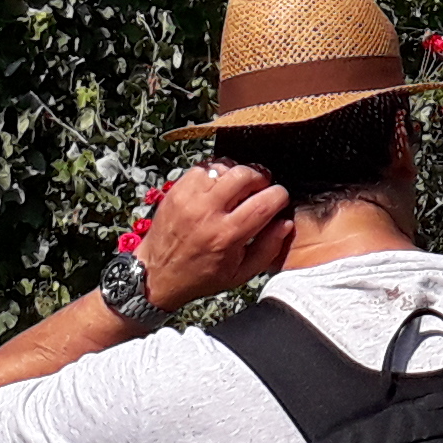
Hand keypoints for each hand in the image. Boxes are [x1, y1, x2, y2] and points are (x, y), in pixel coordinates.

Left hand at [135, 160, 293, 314]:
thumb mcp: (240, 274)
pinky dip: (215, 173)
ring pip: (225, 166)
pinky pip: (204, 167)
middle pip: (246, 175)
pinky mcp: (177, 190)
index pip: (266, 200)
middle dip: (261, 179)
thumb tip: (285, 223)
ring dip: (237, 174)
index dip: (280, 197)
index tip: (278, 202)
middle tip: (260, 190)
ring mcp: (190, 198)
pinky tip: (217, 187)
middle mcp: (208, 212)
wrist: (156, 275)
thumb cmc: (200, 277)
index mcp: (227, 235)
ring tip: (238, 188)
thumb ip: (268, 249)